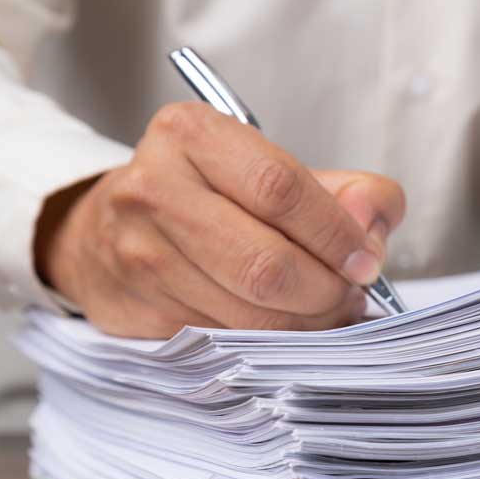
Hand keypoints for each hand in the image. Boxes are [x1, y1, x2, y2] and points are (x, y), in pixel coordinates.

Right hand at [34, 102, 404, 337]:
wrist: (108, 227)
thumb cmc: (210, 194)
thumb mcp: (276, 169)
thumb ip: (347, 192)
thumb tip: (371, 230)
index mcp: (194, 135)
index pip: (281, 188)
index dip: (335, 234)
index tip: (365, 261)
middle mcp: (156, 189)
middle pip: (266, 264)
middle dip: (325, 291)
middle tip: (349, 294)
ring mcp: (140, 253)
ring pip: (248, 315)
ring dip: (304, 324)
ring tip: (323, 309)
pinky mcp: (136, 308)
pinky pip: (225, 341)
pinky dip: (269, 342)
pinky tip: (281, 322)